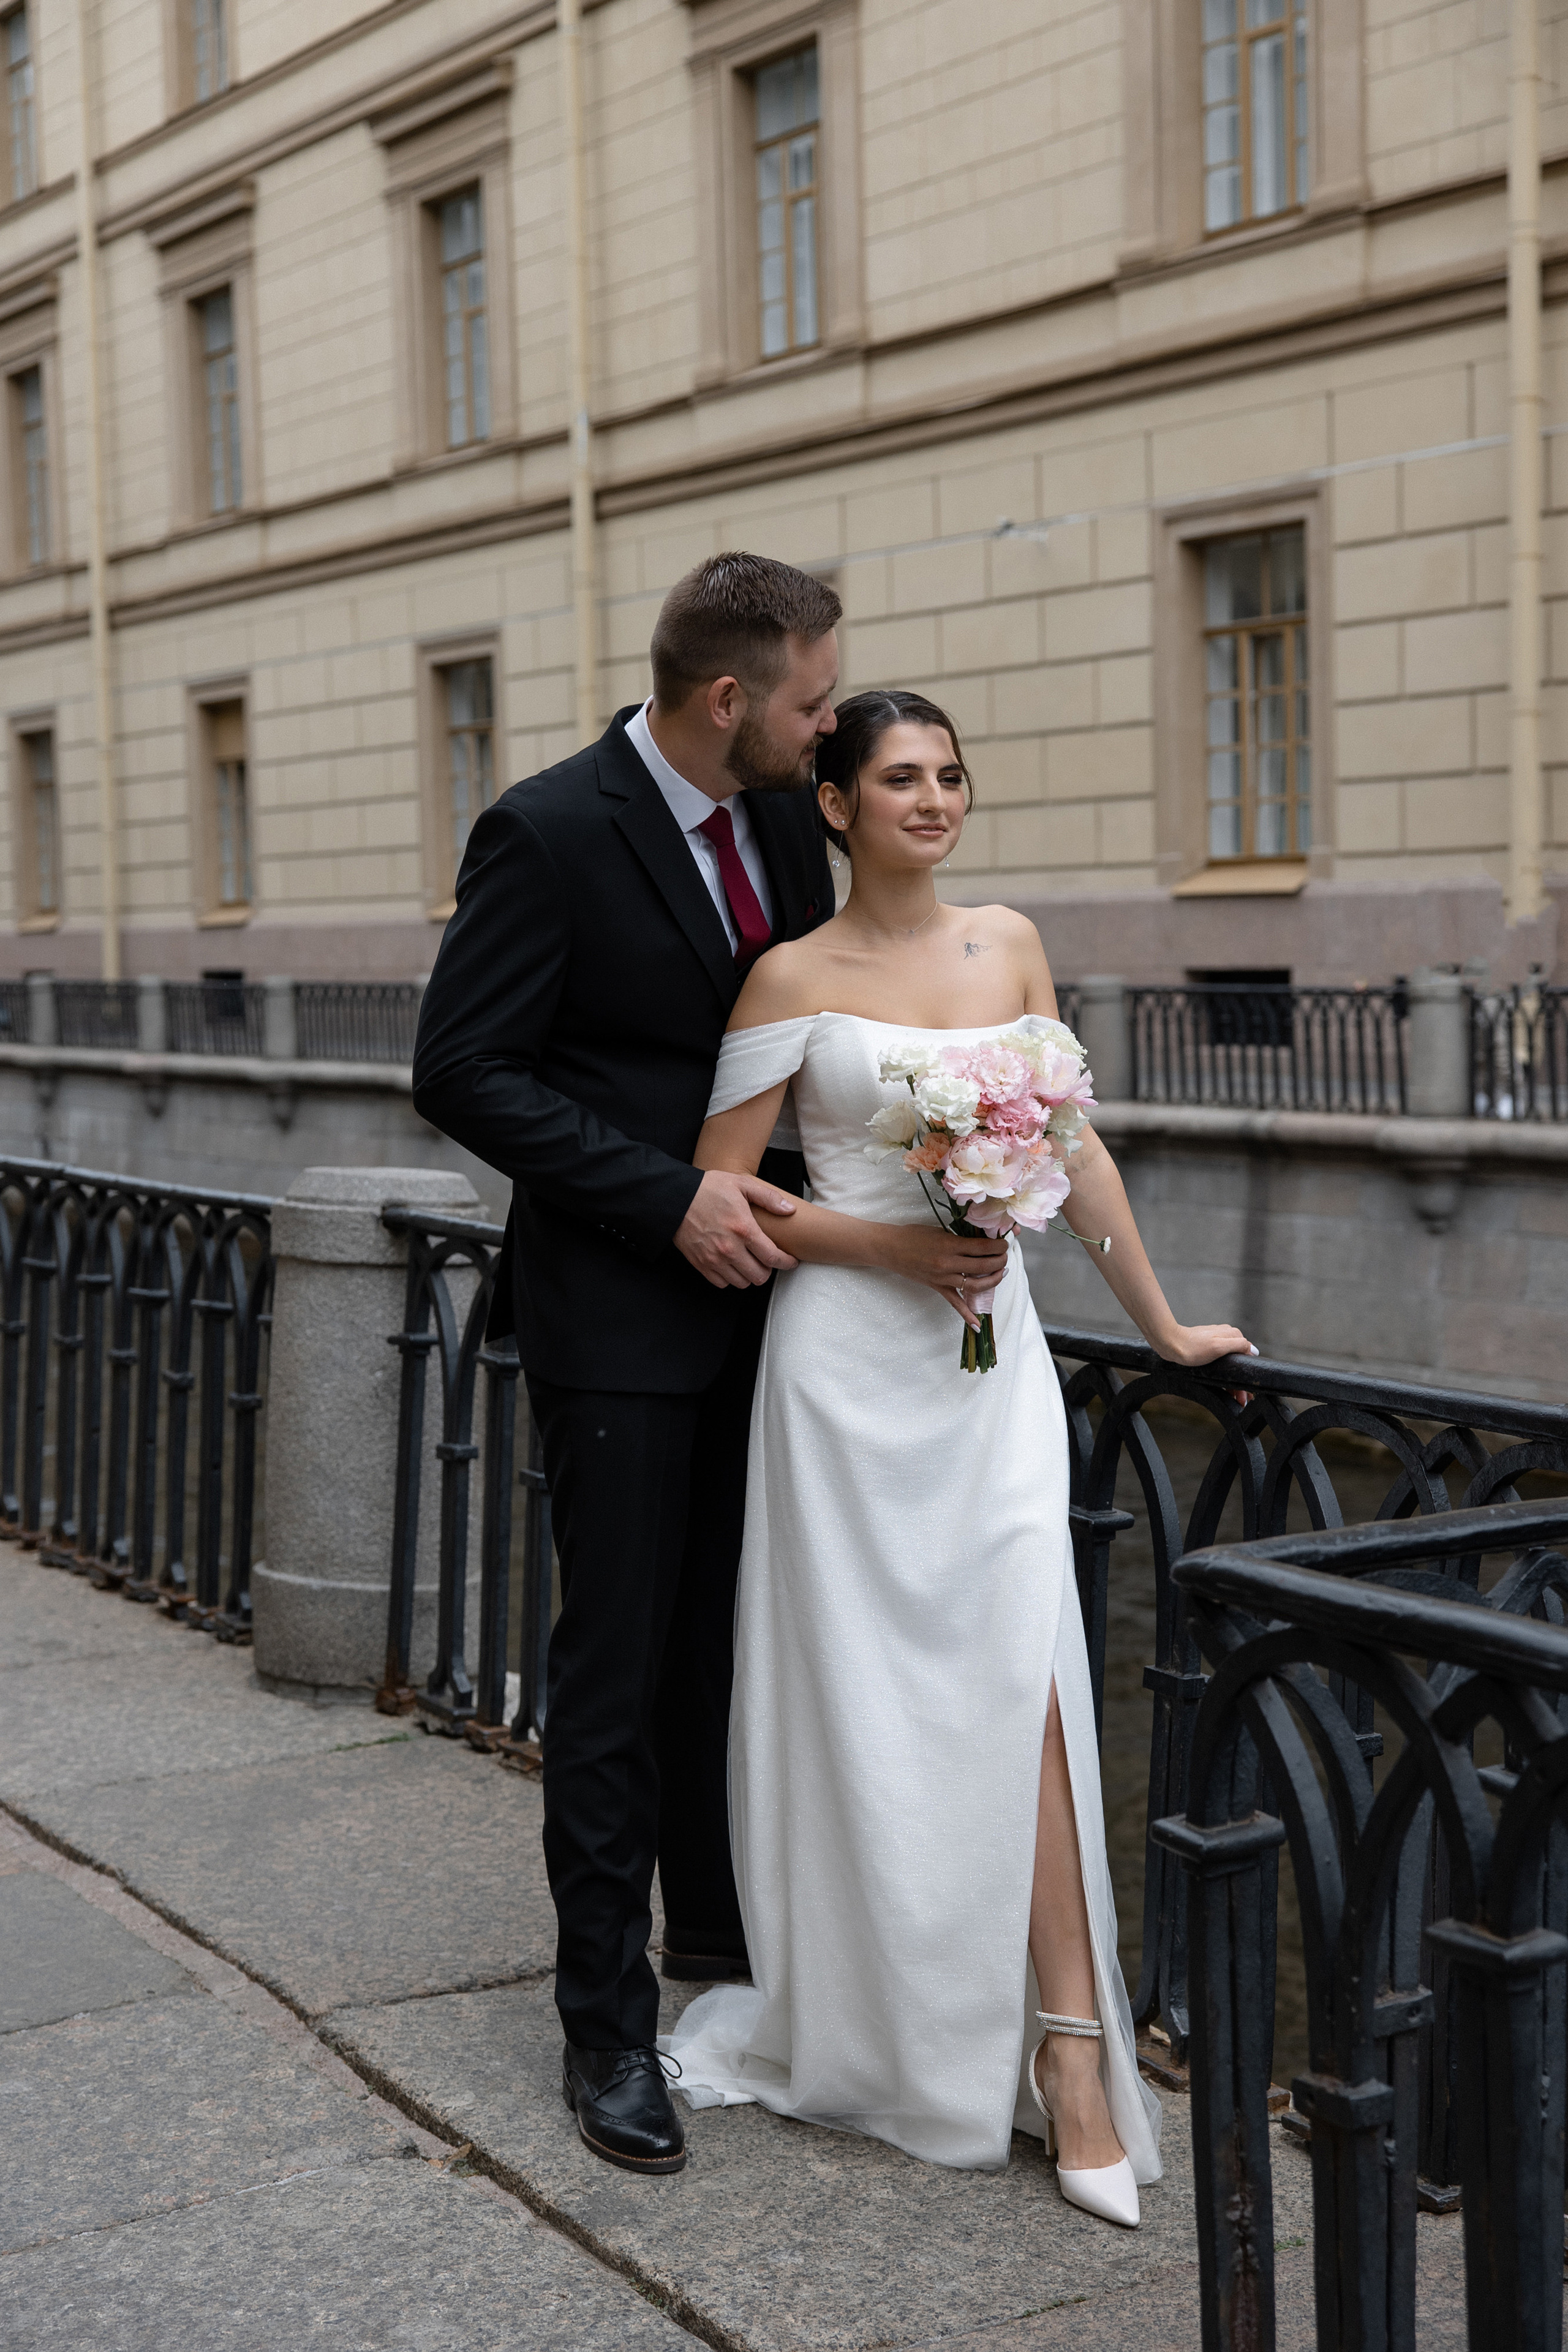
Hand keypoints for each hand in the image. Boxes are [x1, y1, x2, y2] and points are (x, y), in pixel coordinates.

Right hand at [674, 1171, 799, 1288]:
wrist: (675, 1198)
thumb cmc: (708, 1189)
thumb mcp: (741, 1184)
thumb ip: (768, 1198)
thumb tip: (789, 1210)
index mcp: (743, 1229)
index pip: (773, 1257)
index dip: (786, 1263)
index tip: (790, 1261)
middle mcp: (730, 1248)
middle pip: (759, 1276)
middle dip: (768, 1269)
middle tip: (766, 1259)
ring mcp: (714, 1259)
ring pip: (742, 1283)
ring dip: (749, 1275)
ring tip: (749, 1261)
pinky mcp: (701, 1264)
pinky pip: (722, 1283)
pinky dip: (730, 1277)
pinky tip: (731, 1264)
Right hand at [879, 1225, 1010, 1329]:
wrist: (890, 1248)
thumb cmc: (913, 1235)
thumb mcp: (939, 1230)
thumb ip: (960, 1237)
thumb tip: (982, 1240)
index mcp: (949, 1244)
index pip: (982, 1247)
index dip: (998, 1246)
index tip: (1005, 1243)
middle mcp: (948, 1263)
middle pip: (983, 1265)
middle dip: (1000, 1261)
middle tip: (1005, 1257)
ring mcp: (943, 1278)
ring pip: (975, 1285)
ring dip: (993, 1280)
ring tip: (1001, 1274)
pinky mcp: (937, 1288)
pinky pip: (955, 1303)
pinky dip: (967, 1315)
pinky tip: (978, 1324)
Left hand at [1156, 1322, 1258, 1403]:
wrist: (1170, 1345)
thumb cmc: (1193, 1347)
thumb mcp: (1218, 1346)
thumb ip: (1238, 1345)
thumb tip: (1254, 1350)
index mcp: (1232, 1336)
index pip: (1247, 1358)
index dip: (1248, 1376)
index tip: (1250, 1392)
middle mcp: (1226, 1339)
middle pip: (1239, 1365)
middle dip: (1242, 1384)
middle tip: (1244, 1401)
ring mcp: (1217, 1345)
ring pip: (1230, 1368)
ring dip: (1234, 1384)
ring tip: (1237, 1400)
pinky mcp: (1208, 1351)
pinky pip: (1220, 1367)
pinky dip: (1224, 1379)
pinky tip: (1226, 1391)